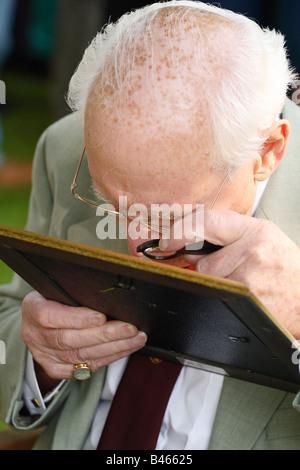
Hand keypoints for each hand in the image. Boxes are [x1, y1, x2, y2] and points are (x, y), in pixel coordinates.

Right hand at [21, 291, 146, 380]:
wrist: (39, 324)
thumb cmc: (53, 300)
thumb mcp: (55, 289)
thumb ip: (74, 291)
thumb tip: (106, 289)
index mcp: (32, 309)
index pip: (51, 316)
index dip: (77, 318)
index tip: (101, 316)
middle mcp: (34, 335)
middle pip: (71, 339)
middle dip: (105, 335)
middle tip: (131, 329)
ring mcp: (44, 355)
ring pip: (81, 355)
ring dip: (114, 347)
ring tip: (136, 339)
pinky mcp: (56, 369)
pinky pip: (85, 367)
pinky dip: (108, 358)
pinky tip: (125, 349)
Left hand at [160, 210, 299, 338]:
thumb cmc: (287, 270)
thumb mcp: (265, 239)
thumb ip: (229, 235)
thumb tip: (189, 243)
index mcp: (256, 231)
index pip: (209, 221)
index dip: (182, 230)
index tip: (167, 240)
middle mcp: (252, 251)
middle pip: (202, 262)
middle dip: (207, 267)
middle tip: (230, 270)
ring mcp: (248, 279)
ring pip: (208, 282)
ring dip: (218, 284)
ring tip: (244, 283)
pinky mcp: (245, 301)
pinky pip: (216, 298)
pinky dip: (224, 297)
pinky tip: (244, 295)